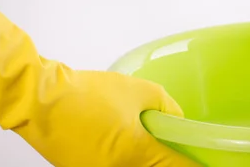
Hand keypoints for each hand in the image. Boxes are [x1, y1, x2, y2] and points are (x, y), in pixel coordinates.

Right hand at [16, 68, 199, 166]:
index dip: (194, 165)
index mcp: (138, 152)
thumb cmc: (89, 94)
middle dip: (166, 160)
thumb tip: (177, 120)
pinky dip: (124, 159)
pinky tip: (120, 139)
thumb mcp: (141, 91)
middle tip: (176, 148)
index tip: (207, 164)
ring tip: (139, 135)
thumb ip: (166, 107)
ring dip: (144, 159)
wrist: (42, 101)